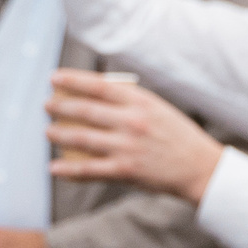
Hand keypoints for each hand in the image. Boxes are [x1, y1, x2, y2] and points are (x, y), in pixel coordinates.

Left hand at [46, 71, 224, 203]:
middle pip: (85, 110)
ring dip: (60, 134)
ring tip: (49, 131)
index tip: (54, 77)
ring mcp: (127, 146)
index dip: (73, 79)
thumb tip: (95, 97)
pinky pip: (89, 169)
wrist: (200, 168)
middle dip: (60, 106)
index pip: (99, 85)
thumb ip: (131, 102)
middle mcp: (132, 122)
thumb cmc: (178, 137)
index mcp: (141, 102)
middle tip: (47, 105)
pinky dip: (68, 169)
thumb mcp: (159, 109)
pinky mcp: (125, 170)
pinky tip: (54, 167)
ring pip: (82, 138)